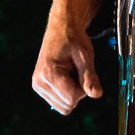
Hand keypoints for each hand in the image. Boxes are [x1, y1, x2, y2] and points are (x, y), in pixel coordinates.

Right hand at [31, 0, 106, 115]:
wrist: (61, 28)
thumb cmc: (73, 39)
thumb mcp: (85, 56)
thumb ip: (89, 77)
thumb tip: (97, 94)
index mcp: (48, 73)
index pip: (72, 99)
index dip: (83, 88)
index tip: (81, 70)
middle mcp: (39, 82)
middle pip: (68, 105)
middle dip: (77, 91)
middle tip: (75, 70)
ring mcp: (38, 85)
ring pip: (64, 107)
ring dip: (71, 92)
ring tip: (69, 71)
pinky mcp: (39, 87)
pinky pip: (59, 102)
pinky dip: (66, 92)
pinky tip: (65, 75)